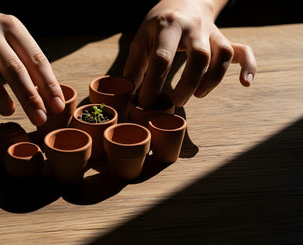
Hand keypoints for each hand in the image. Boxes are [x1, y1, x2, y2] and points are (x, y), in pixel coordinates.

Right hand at [0, 9, 64, 125]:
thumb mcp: (11, 38)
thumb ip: (27, 62)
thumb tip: (50, 97)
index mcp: (12, 27)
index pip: (35, 59)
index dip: (48, 84)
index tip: (57, 106)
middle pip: (13, 67)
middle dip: (29, 96)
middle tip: (39, 118)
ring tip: (9, 112)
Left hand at [124, 0, 256, 107]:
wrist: (184, 1)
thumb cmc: (159, 26)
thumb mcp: (141, 39)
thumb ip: (135, 65)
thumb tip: (129, 93)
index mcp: (168, 26)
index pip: (162, 57)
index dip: (153, 83)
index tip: (145, 102)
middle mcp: (194, 28)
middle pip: (199, 57)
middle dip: (188, 84)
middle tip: (175, 101)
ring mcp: (213, 33)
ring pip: (222, 56)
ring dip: (212, 80)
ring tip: (197, 95)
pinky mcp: (225, 39)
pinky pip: (244, 51)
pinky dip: (249, 67)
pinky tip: (245, 83)